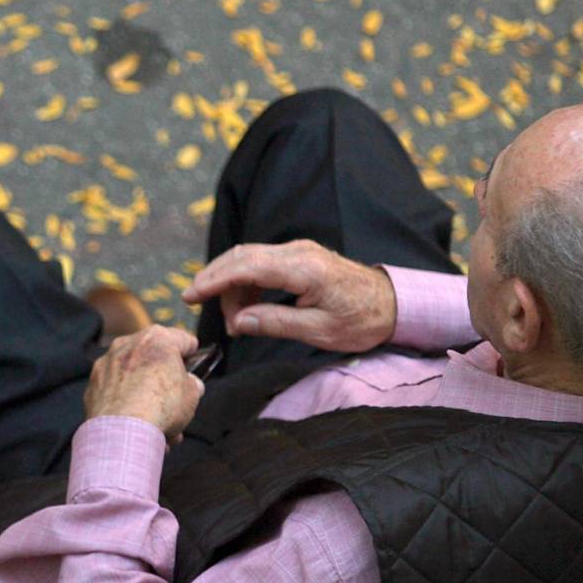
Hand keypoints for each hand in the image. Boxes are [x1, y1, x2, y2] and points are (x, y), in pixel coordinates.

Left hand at [84, 325, 204, 439]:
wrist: (123, 431)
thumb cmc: (161, 406)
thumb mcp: (192, 394)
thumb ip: (191, 384)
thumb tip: (189, 386)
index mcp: (156, 338)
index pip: (181, 339)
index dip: (192, 352)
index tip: (195, 361)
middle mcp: (127, 344)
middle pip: (153, 359)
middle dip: (165, 381)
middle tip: (176, 401)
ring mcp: (106, 364)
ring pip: (133, 378)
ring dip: (146, 397)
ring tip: (159, 424)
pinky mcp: (92, 387)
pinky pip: (116, 394)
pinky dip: (126, 407)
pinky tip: (137, 427)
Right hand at [181, 240, 397, 353]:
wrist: (393, 304)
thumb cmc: (362, 320)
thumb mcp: (319, 331)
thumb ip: (275, 323)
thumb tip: (238, 322)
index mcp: (304, 269)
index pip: (247, 267)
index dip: (214, 280)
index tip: (190, 295)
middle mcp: (298, 252)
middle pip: (241, 257)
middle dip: (216, 282)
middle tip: (200, 308)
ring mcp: (298, 251)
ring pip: (248, 260)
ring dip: (232, 287)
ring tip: (236, 322)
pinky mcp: (298, 257)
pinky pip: (261, 264)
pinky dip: (246, 284)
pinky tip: (247, 309)